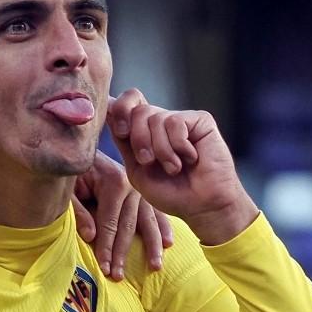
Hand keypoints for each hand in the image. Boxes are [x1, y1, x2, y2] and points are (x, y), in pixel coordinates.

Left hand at [72, 151, 173, 280]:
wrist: (83, 150)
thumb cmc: (74, 172)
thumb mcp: (69, 189)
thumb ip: (78, 211)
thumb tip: (91, 237)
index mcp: (114, 180)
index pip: (110, 222)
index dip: (106, 247)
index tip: (104, 269)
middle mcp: (133, 185)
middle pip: (128, 226)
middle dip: (122, 253)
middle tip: (119, 277)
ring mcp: (141, 189)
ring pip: (147, 222)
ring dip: (151, 246)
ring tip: (155, 266)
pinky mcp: (145, 192)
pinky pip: (156, 213)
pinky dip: (163, 228)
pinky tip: (170, 244)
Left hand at [107, 89, 258, 244]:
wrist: (202, 207)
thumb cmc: (171, 193)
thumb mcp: (137, 170)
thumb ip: (124, 141)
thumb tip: (109, 108)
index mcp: (144, 132)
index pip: (125, 104)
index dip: (119, 110)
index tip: (121, 132)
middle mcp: (162, 122)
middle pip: (138, 110)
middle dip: (138, 139)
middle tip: (148, 161)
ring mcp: (181, 120)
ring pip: (155, 118)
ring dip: (160, 150)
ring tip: (173, 168)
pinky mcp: (200, 120)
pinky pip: (175, 122)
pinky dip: (178, 146)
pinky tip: (191, 159)